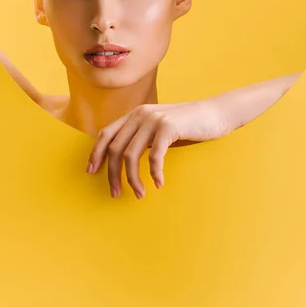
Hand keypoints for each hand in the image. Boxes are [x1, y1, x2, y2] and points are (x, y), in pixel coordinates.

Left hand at [86, 99, 228, 198]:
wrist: (214, 112)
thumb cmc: (187, 125)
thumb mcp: (158, 127)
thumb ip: (142, 135)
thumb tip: (123, 158)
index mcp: (135, 114)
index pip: (106, 133)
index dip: (96, 153)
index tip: (91, 172)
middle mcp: (141, 114)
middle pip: (115, 148)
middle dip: (112, 174)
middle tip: (116, 193)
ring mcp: (154, 119)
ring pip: (130, 155)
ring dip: (132, 179)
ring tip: (139, 194)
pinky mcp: (169, 126)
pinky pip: (154, 156)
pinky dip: (154, 173)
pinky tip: (159, 183)